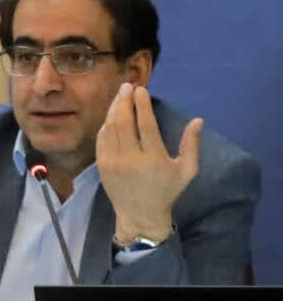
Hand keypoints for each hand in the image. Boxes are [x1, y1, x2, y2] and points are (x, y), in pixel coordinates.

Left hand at [96, 83, 203, 243]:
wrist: (140, 214)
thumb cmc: (166, 191)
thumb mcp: (186, 171)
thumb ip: (192, 145)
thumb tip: (198, 120)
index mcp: (153, 159)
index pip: (146, 125)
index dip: (142, 105)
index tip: (141, 89)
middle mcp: (130, 159)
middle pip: (124, 122)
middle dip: (125, 100)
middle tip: (127, 86)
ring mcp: (113, 162)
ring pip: (111, 128)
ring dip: (114, 108)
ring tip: (120, 95)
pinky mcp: (102, 165)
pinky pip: (102, 138)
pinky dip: (106, 123)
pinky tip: (112, 114)